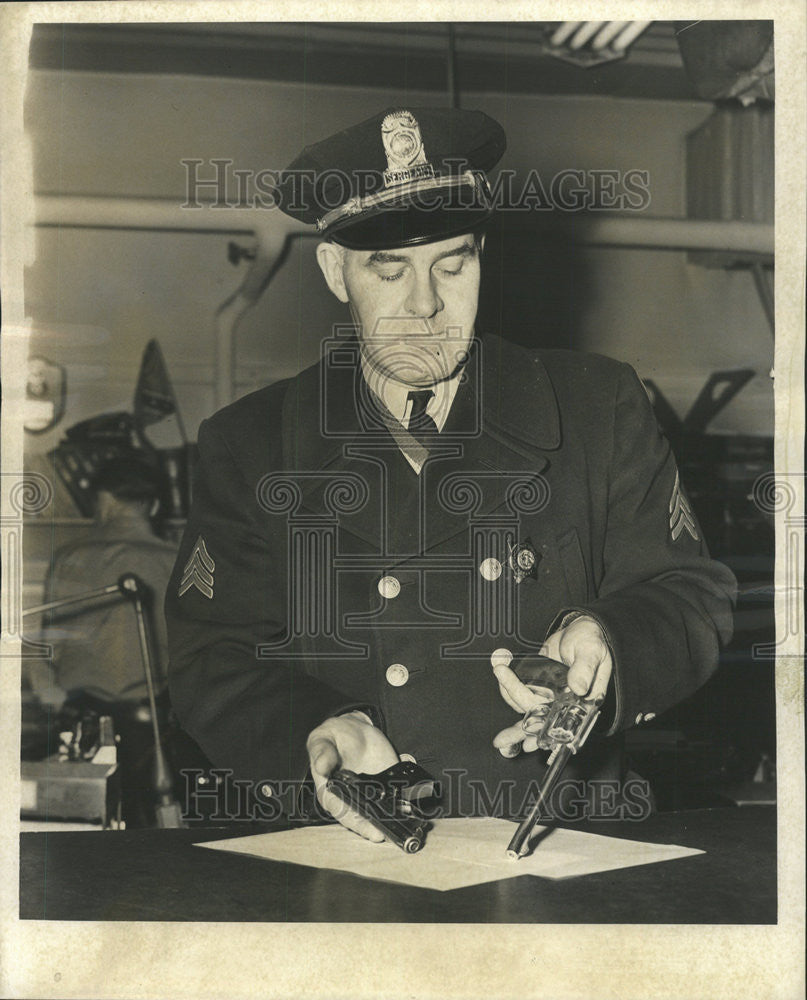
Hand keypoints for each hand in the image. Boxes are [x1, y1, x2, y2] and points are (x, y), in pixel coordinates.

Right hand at [306, 711, 399, 842]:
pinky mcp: (385, 788)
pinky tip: (412, 810)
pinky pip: (394, 801)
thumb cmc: (333, 736)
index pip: (344, 815)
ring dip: (392, 822)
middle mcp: (349, 800)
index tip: (374, 832)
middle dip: (379, 829)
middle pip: (364, 820)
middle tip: (393, 834)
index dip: (359, 826)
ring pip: (380, 814)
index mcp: (330, 793)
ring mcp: (369, 796)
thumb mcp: (323, 739)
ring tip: (406, 826)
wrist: (355, 728)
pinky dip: (402, 807)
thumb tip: (321, 766)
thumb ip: (322, 752)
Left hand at [492, 616, 612, 754]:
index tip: (531, 742)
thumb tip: (578, 687)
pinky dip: (508, 684)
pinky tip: (502, 670)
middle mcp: (565, 703)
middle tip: (501, 740)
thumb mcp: (592, 650)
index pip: (564, 724)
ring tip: (501, 671)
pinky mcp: (538, 684)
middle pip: (541, 722)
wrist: (580, 627)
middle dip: (520, 732)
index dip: (547, 734)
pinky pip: (520, 691)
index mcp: (583, 702)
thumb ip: (585, 668)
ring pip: (526, 706)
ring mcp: (549, 694)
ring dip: (510, 694)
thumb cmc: (591, 640)